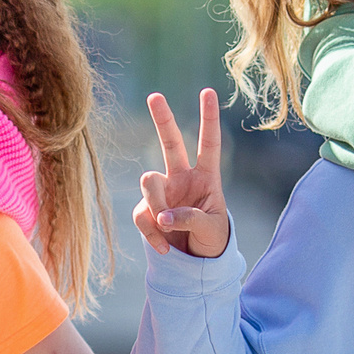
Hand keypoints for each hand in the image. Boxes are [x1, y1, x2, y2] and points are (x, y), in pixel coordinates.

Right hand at [135, 88, 230, 256]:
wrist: (195, 260)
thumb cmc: (212, 239)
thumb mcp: (211, 230)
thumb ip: (190, 219)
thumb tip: (164, 216)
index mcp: (206, 177)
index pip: (209, 144)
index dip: (208, 119)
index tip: (207, 92)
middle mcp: (182, 178)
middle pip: (170, 143)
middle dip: (163, 119)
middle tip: (155, 96)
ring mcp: (163, 192)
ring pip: (148, 182)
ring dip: (157, 206)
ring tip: (168, 228)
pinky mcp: (148, 210)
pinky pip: (141, 215)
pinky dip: (151, 233)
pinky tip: (165, 247)